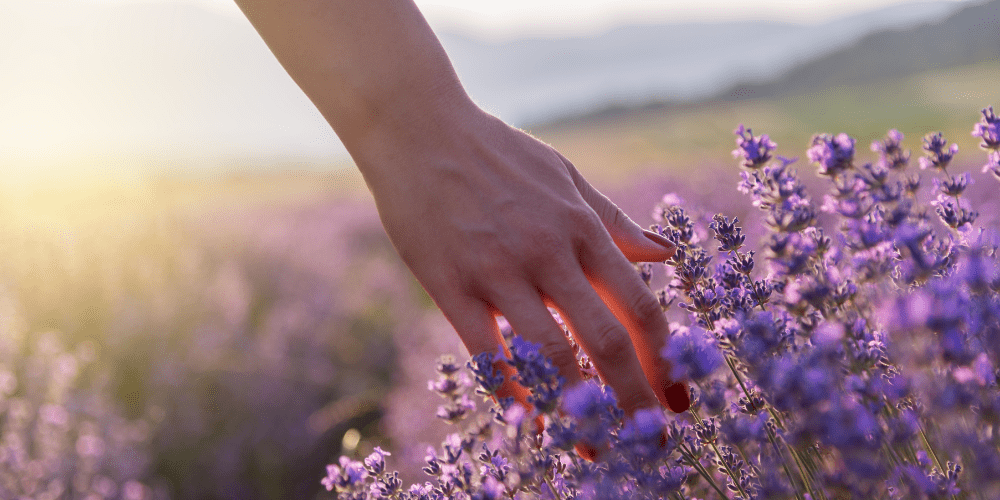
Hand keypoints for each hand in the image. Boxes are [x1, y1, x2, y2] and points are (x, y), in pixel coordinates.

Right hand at [357, 99, 689, 416]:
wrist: (421, 129)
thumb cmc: (498, 154)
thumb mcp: (567, 176)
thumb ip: (615, 221)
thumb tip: (668, 254)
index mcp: (583, 227)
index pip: (640, 306)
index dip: (666, 360)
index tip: (679, 400)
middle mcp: (549, 252)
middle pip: (608, 340)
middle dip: (636, 400)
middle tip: (652, 444)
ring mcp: (499, 270)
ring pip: (552, 354)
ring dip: (579, 409)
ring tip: (596, 449)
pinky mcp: (451, 285)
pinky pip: (487, 352)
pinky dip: (511, 392)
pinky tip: (529, 423)